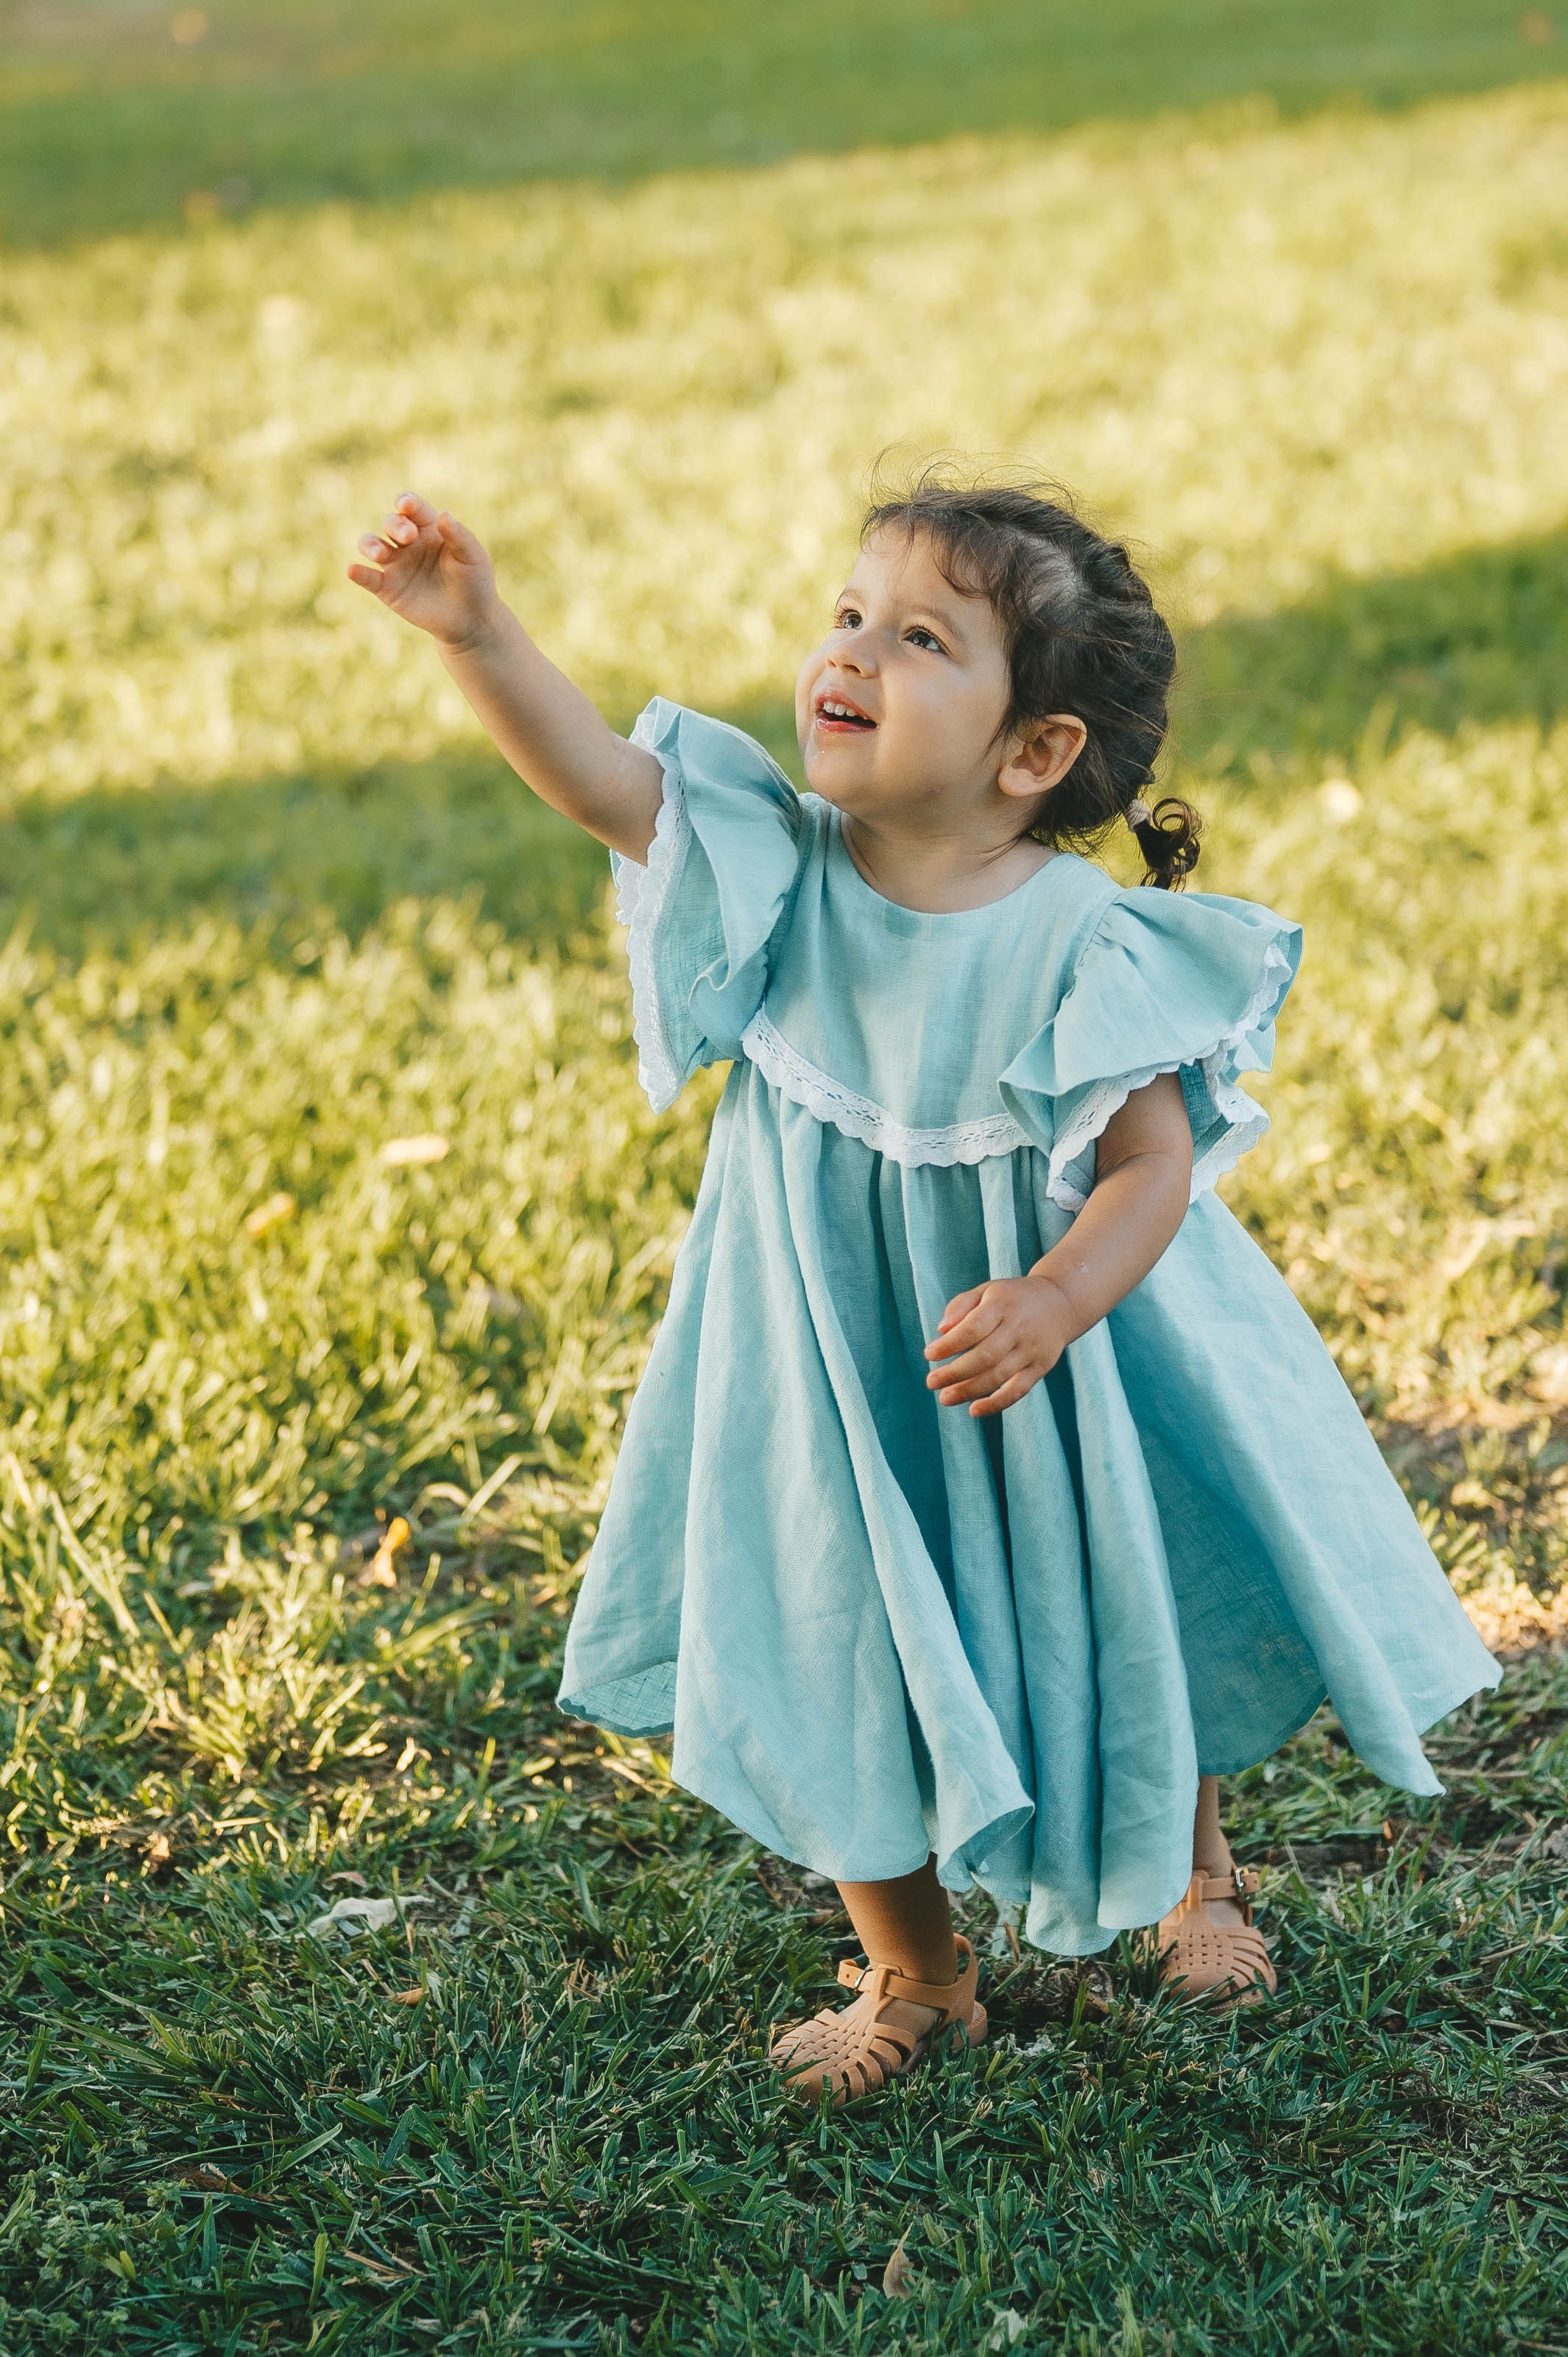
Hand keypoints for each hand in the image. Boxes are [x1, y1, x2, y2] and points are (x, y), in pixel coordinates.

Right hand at [348, 491, 499, 646]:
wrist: (471, 620)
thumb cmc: (475, 582)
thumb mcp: (473, 556)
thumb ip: (459, 536)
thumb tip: (444, 515)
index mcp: (428, 528)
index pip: (412, 508)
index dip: (406, 503)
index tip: (406, 506)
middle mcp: (408, 543)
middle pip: (390, 523)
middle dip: (395, 525)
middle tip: (408, 537)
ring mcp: (396, 564)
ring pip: (371, 544)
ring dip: (370, 544)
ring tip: (380, 554)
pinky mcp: (388, 588)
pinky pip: (368, 577)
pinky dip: (358, 573)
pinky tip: (352, 570)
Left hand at [924, 1274, 1073, 1416]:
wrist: (1061, 1302)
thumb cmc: (1012, 1298)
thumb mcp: (987, 1290)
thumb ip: (961, 1306)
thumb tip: (941, 1331)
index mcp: (1002, 1305)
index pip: (973, 1328)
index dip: (949, 1344)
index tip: (929, 1354)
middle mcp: (1019, 1328)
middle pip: (985, 1356)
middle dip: (955, 1373)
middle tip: (931, 1382)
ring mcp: (1031, 1349)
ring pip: (999, 1376)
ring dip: (969, 1390)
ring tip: (945, 1398)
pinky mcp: (1041, 1367)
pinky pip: (1018, 1390)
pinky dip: (996, 1404)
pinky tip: (974, 1410)